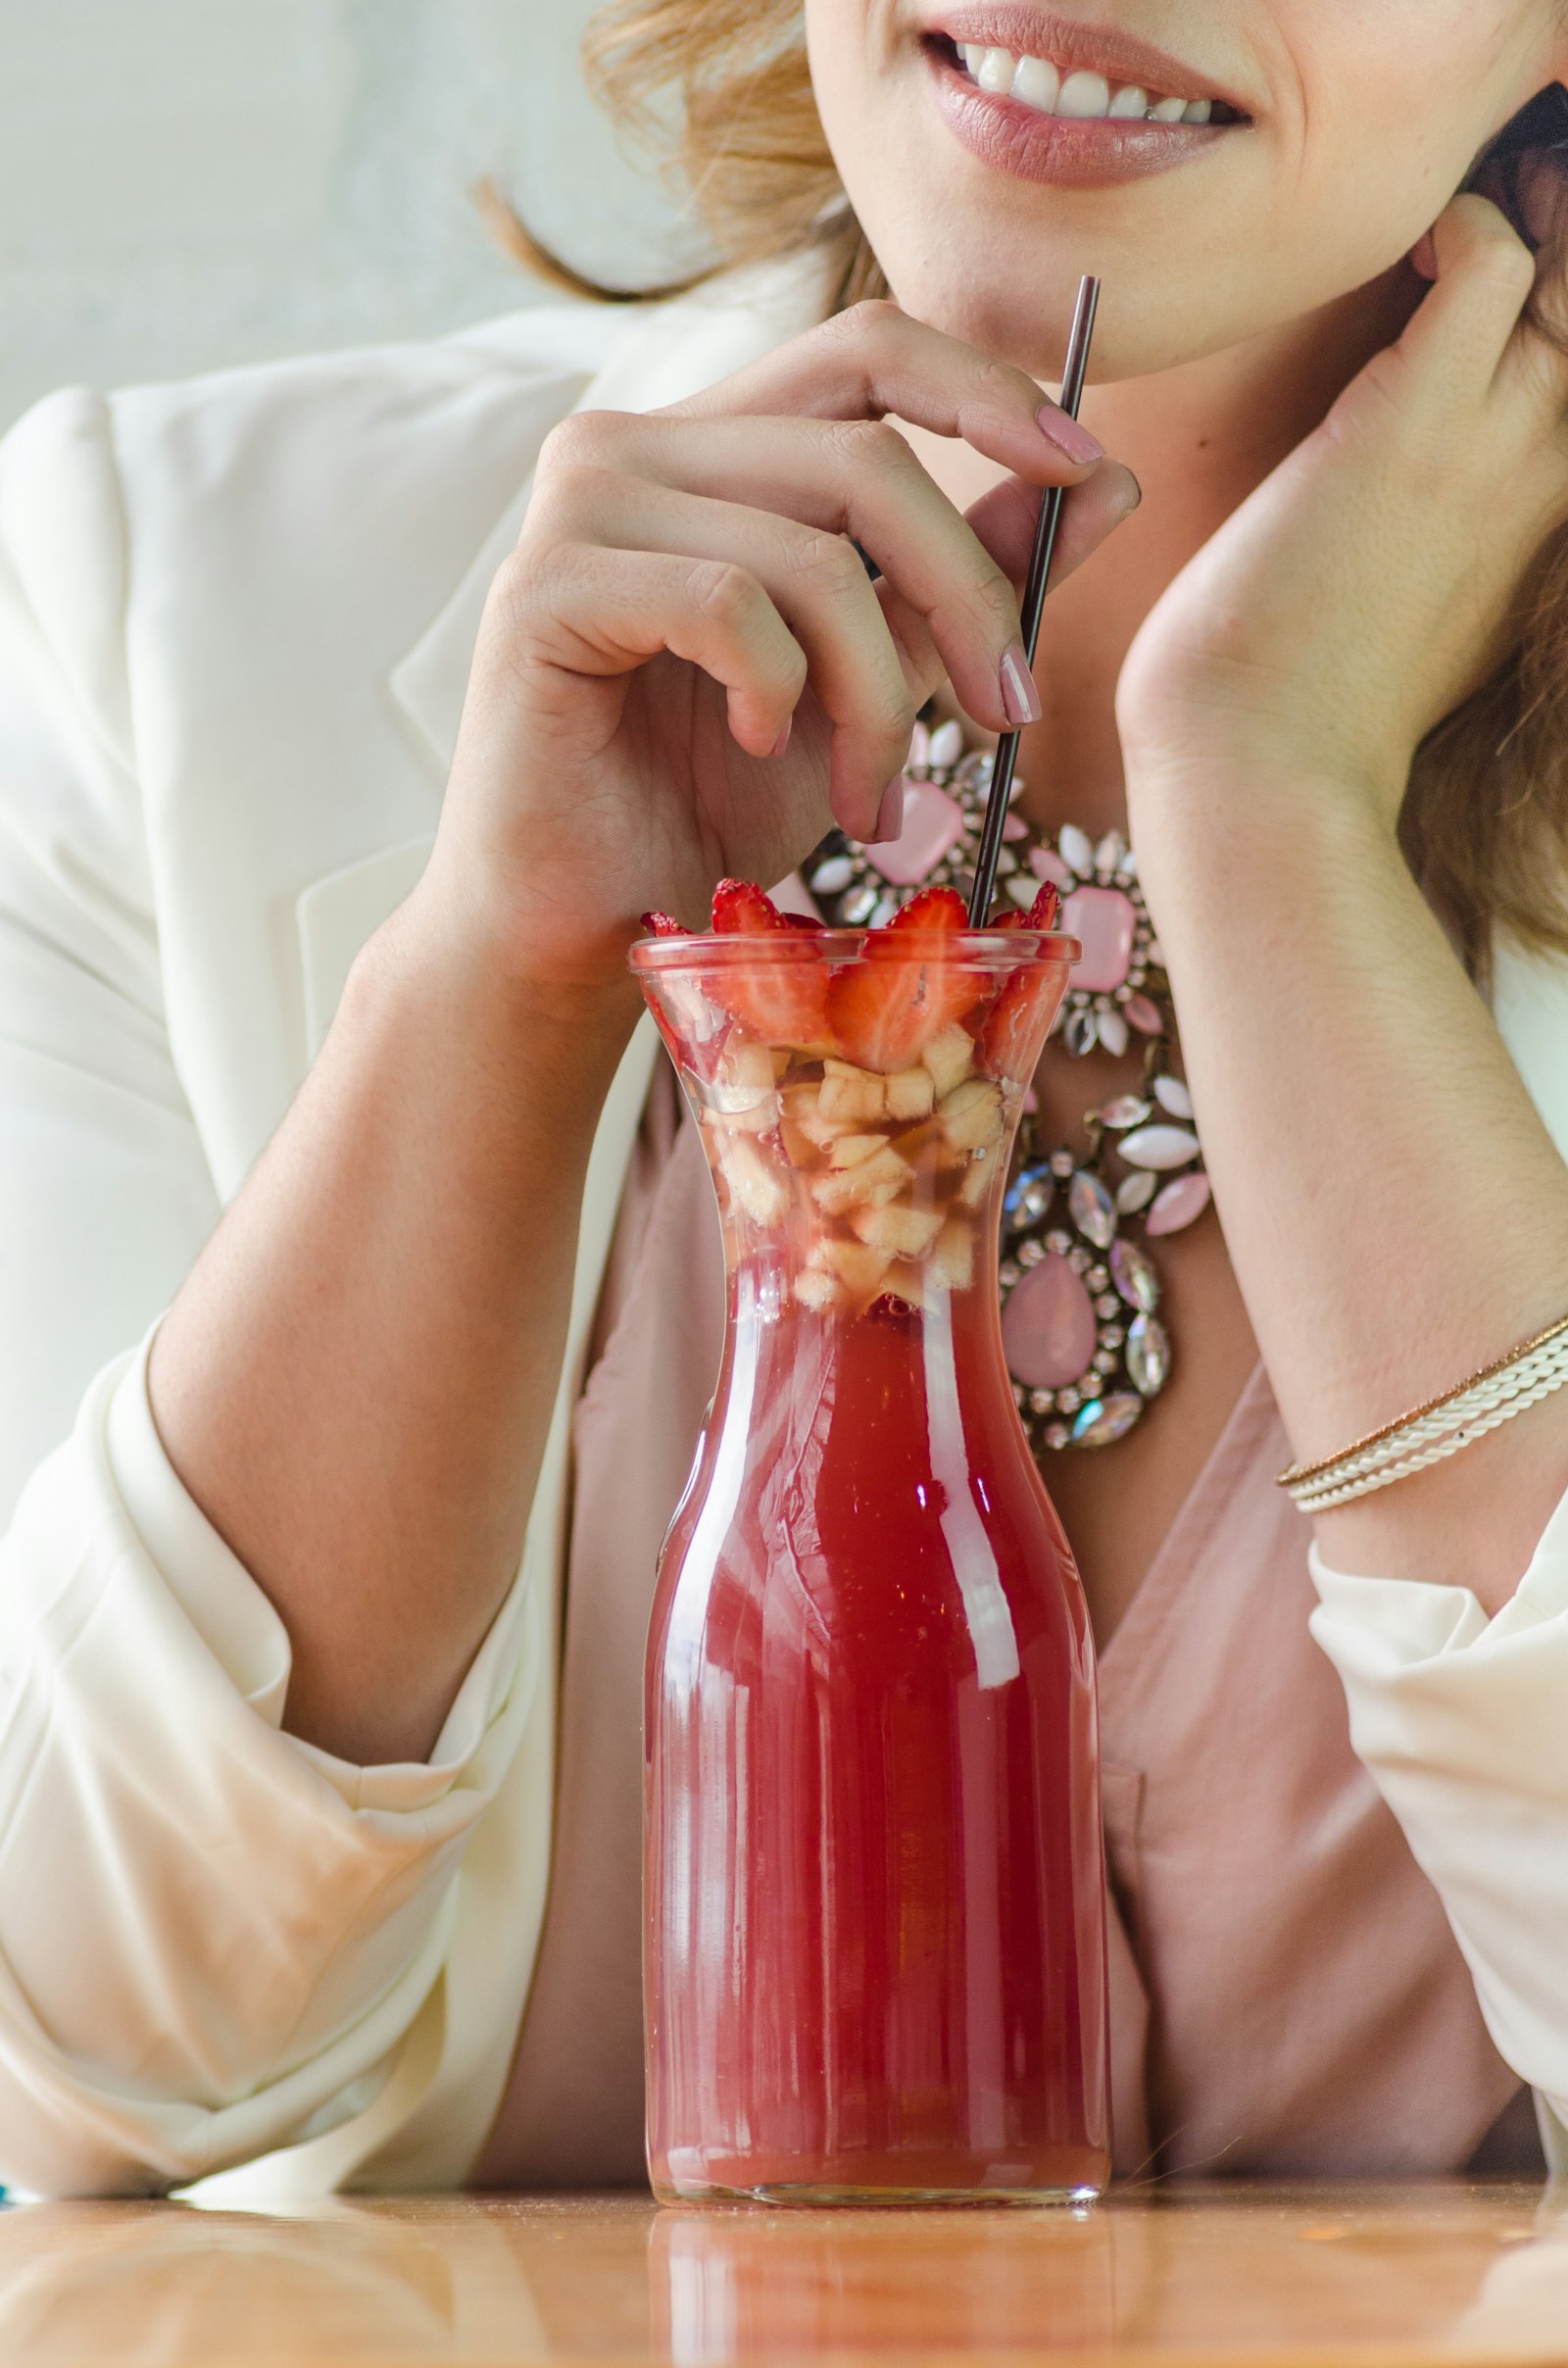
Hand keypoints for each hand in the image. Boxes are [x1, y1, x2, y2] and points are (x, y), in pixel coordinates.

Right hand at [417, 302, 1137, 989]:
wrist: (582, 925)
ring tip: (869, 796)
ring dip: (877, 693)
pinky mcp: (545, 587)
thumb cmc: (710, 804)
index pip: (865, 348)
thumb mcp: (874, 681)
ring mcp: (579, 506)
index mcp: (708, 445)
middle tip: (1007, 716)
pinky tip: (753, 748)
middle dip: (967, 595)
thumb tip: (1110, 478)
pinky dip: (776, 694)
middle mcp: (632, 445)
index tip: (1080, 470)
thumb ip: (965, 580)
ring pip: (813, 551)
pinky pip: (730, 608)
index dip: (985, 390)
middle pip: (866, 455)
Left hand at [1117, 194, 1567, 824]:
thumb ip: (1456, 545)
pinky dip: (1459, 226)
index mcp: (1552, 512)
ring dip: (1526, 216)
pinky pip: (1489, 258)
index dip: (1565, 311)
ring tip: (1451, 241)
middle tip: (1487, 241)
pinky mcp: (1420, 417)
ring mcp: (1502, 438)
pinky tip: (1406, 257)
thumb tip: (1432, 510)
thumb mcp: (1421, 619)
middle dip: (1566, 238)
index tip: (1512, 292)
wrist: (1264, 768)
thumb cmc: (1312, 704)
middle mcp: (1555, 467)